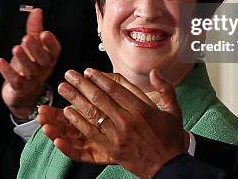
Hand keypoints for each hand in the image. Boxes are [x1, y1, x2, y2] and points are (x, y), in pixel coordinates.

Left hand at [0, 8, 60, 118]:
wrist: (23, 94)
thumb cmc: (29, 66)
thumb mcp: (34, 47)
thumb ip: (35, 28)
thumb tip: (36, 11)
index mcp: (49, 58)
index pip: (54, 51)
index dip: (51, 43)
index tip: (45, 33)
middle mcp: (43, 69)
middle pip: (43, 60)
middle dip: (36, 49)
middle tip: (27, 38)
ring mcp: (32, 80)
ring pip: (30, 70)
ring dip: (23, 59)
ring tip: (16, 49)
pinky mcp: (20, 88)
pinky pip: (15, 80)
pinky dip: (7, 71)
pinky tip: (0, 62)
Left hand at [44, 68, 187, 178]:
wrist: (169, 166)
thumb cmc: (170, 137)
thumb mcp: (173, 110)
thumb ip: (164, 88)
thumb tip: (154, 72)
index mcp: (141, 110)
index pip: (115, 90)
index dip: (99, 78)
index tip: (88, 71)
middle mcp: (127, 122)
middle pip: (100, 99)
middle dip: (82, 85)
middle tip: (70, 75)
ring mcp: (118, 137)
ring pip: (92, 115)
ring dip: (76, 100)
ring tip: (64, 89)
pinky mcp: (112, 151)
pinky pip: (91, 134)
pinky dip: (78, 123)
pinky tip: (69, 113)